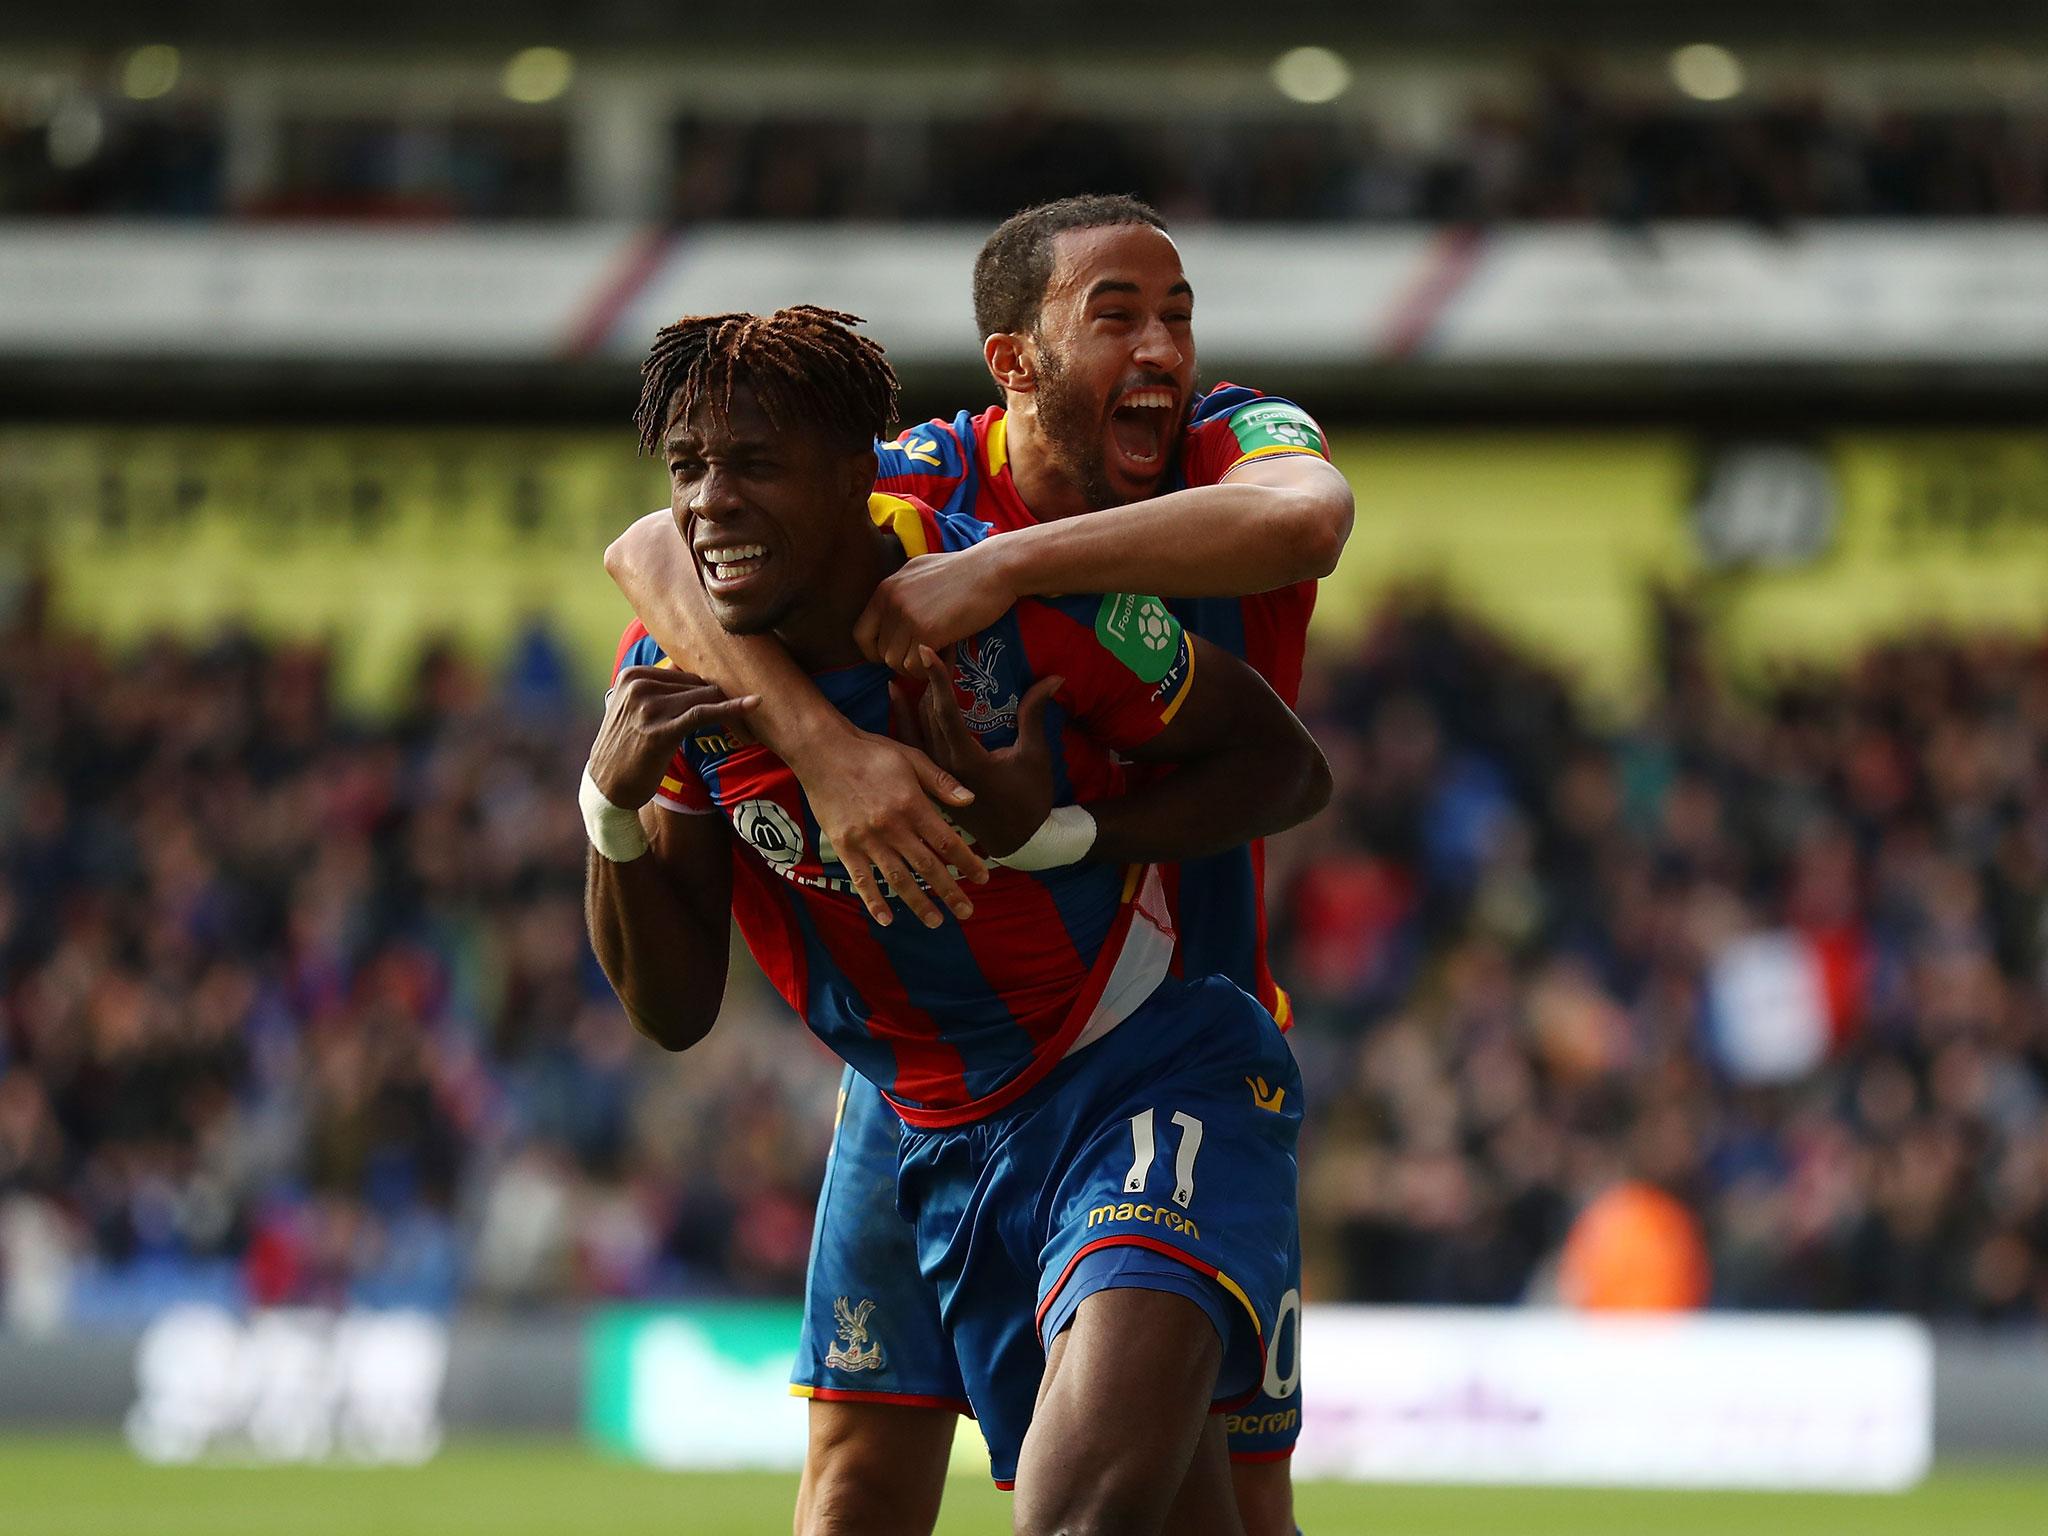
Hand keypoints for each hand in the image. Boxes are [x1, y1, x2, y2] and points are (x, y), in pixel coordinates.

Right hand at [588, 666, 758, 808]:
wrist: (607, 788)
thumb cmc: (626, 750)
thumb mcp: (633, 710)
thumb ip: (658, 690)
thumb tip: (695, 674)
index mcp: (633, 675)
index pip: (686, 673)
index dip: (710, 690)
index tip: (731, 704)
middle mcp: (639, 686)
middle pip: (699, 684)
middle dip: (722, 701)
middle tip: (743, 722)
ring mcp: (649, 707)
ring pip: (706, 696)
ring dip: (731, 712)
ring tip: (745, 732)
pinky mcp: (661, 730)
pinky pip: (704, 713)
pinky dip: (732, 709)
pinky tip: (753, 705)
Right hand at [794, 724, 990, 929]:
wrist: (823, 752)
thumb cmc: (870, 753)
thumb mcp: (911, 758)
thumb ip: (941, 782)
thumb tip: (970, 801)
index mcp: (912, 805)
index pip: (946, 841)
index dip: (966, 861)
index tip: (982, 877)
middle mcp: (892, 827)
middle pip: (927, 866)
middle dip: (949, 891)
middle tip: (967, 911)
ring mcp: (867, 839)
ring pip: (897, 878)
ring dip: (918, 903)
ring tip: (935, 921)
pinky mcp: (844, 846)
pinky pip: (861, 879)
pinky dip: (874, 901)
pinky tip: (886, 919)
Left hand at [856, 545, 1016, 672]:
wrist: (993, 569)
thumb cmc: (964, 570)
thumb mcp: (921, 570)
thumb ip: (902, 592)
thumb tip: (892, 614)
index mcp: (886, 588)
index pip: (860, 633)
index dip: (874, 650)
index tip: (895, 653)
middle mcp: (891, 602)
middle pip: (880, 652)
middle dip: (901, 659)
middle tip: (926, 653)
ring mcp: (907, 617)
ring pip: (895, 662)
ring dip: (916, 666)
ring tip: (938, 652)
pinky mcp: (927, 631)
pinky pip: (915, 666)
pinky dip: (928, 668)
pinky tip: (946, 655)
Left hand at [905, 646, 1061, 859]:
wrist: (1019, 841)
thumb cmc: (1030, 799)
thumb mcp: (1035, 755)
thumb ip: (1035, 714)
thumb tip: (1054, 678)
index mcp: (966, 760)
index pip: (945, 711)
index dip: (936, 678)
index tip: (926, 651)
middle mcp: (944, 768)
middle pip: (926, 716)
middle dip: (927, 682)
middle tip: (929, 653)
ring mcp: (935, 779)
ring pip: (912, 734)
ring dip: (906, 706)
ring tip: (896, 679)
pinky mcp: (932, 785)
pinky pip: (912, 751)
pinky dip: (905, 728)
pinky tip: (899, 713)